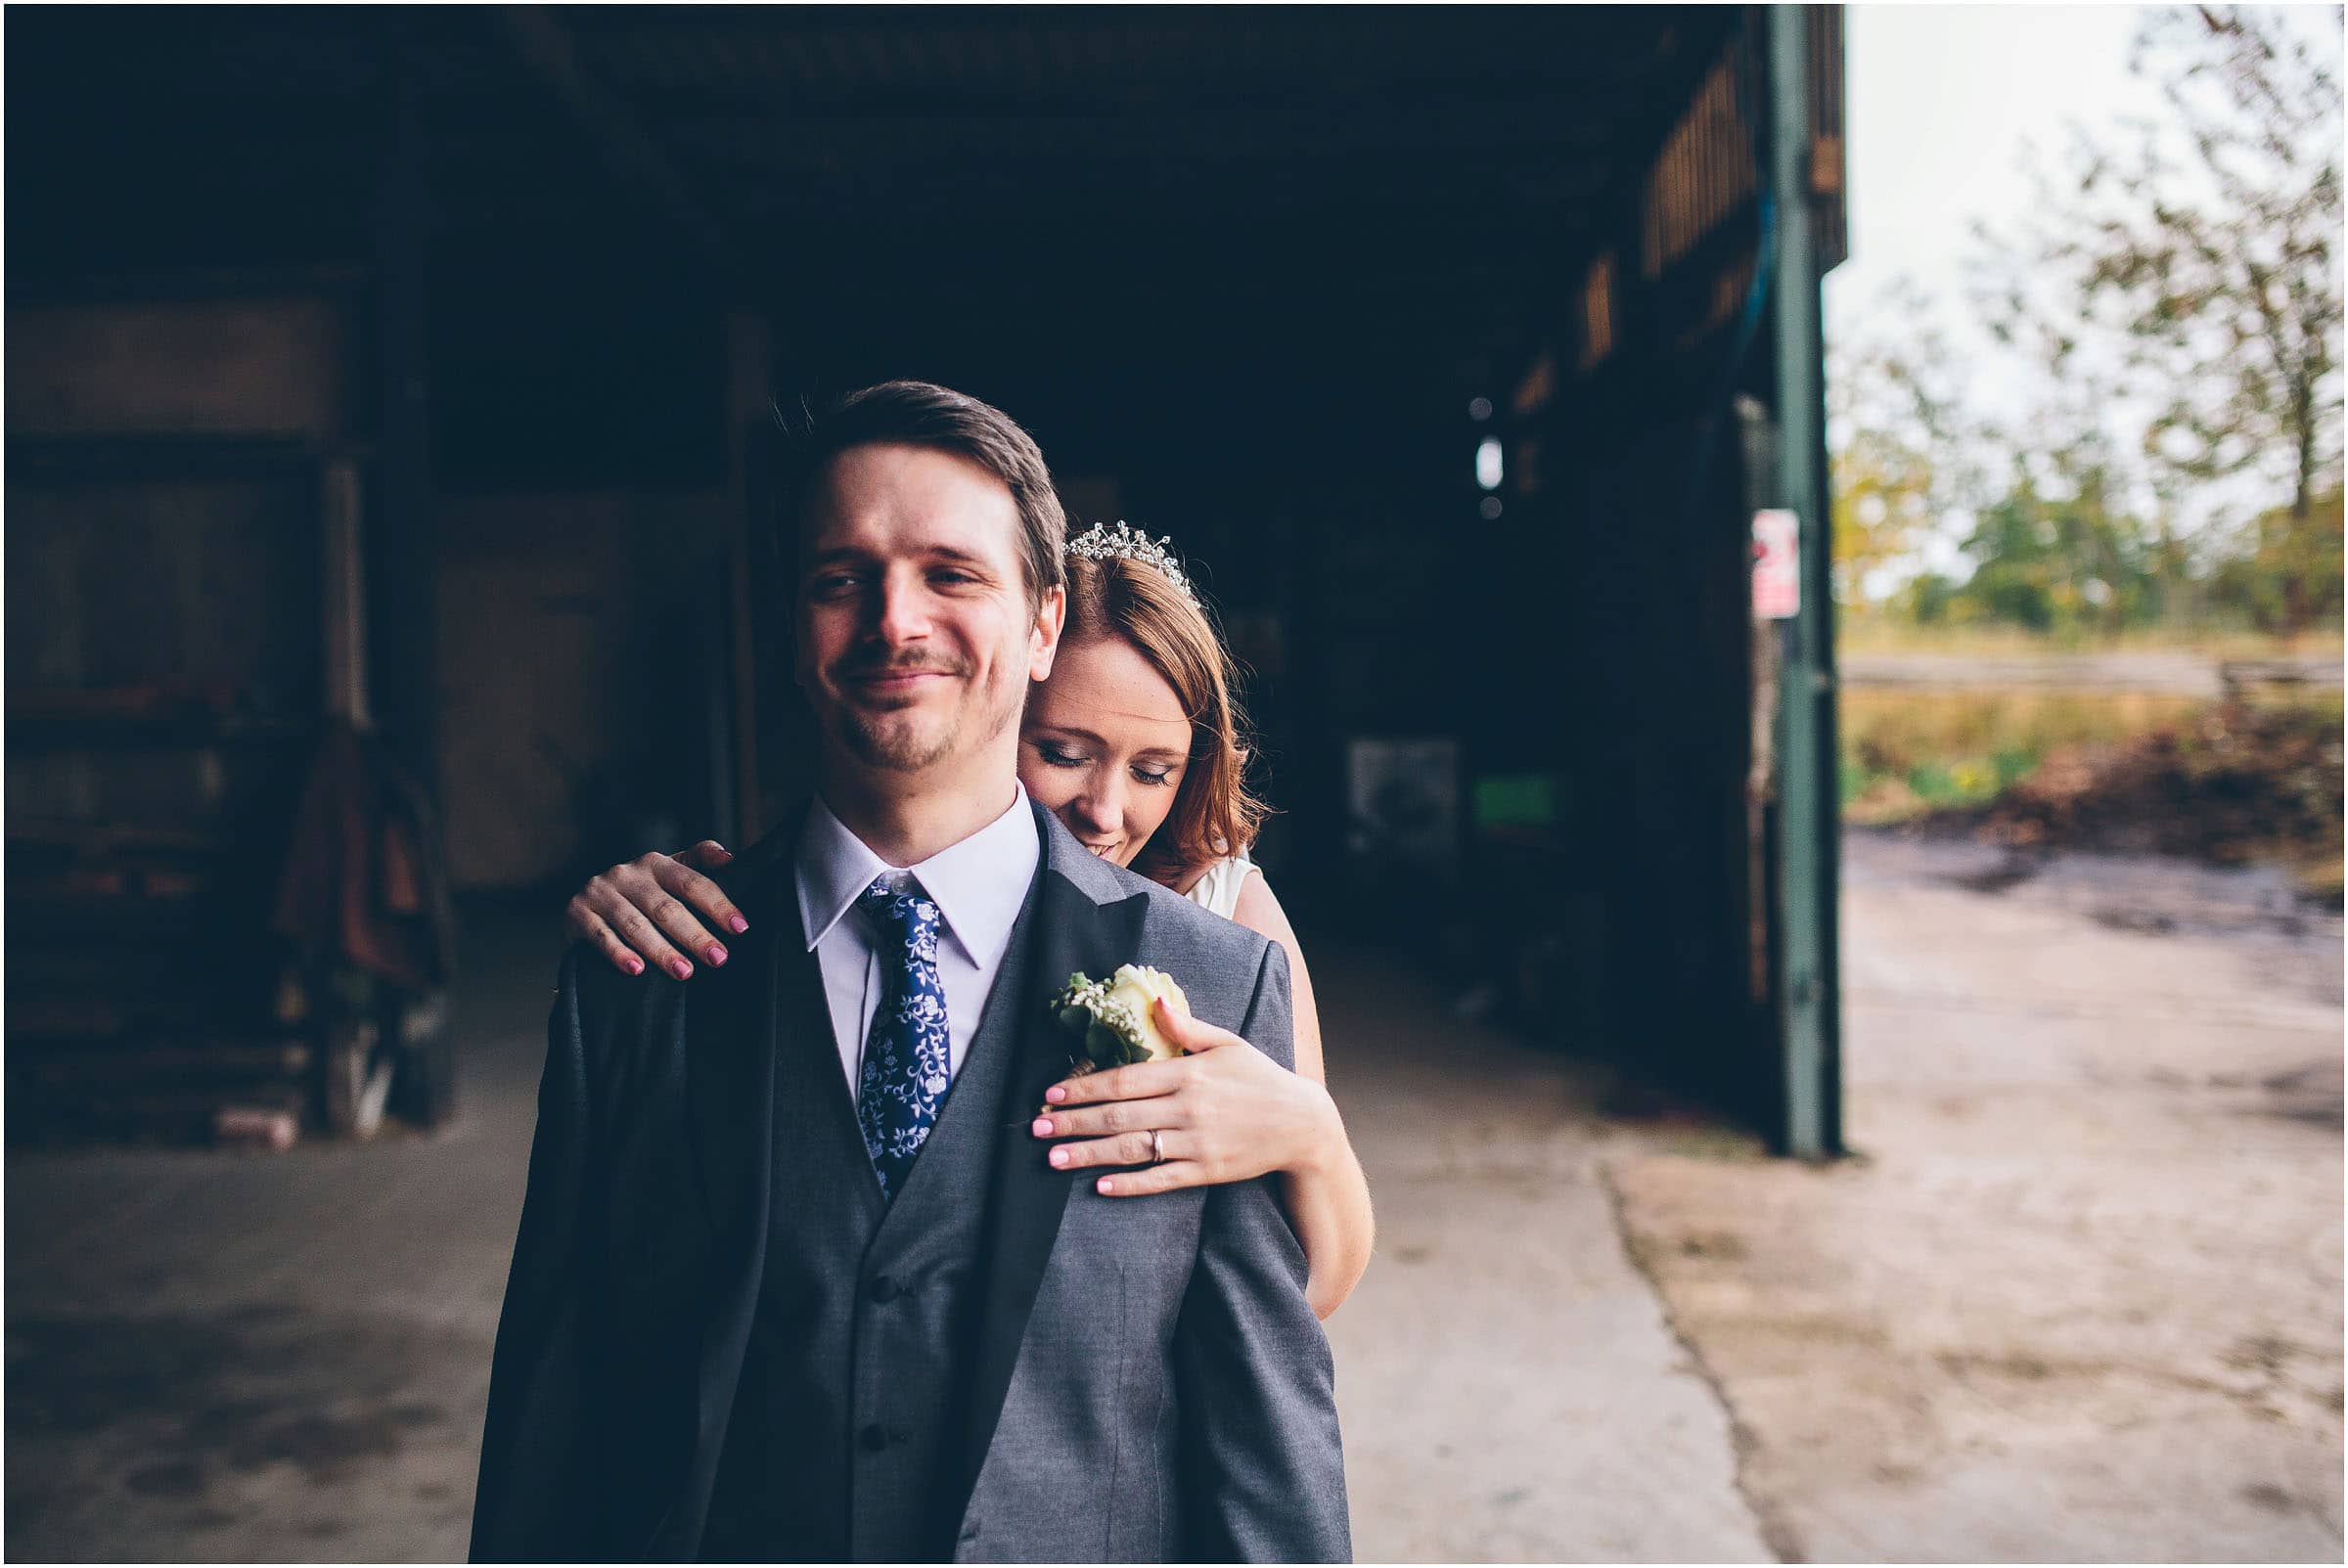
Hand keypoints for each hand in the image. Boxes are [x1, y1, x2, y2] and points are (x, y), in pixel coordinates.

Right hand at [563, 841, 744, 979]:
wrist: (584, 908)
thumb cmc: (639, 895)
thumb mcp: (667, 874)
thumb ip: (699, 862)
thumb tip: (730, 858)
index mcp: (655, 863)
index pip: (692, 883)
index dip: (718, 904)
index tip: (740, 928)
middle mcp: (627, 874)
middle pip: (666, 907)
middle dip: (695, 934)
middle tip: (718, 958)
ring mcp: (600, 892)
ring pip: (635, 924)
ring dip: (661, 950)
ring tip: (685, 972)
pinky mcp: (577, 913)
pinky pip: (600, 936)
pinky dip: (619, 954)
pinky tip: (636, 970)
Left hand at [1029, 999, 1340, 1196]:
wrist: (1303, 1124)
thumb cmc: (1261, 1079)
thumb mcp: (1228, 1043)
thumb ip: (1188, 1027)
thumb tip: (1156, 1002)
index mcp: (1189, 1072)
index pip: (1124, 1079)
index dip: (1083, 1086)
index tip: (1051, 1094)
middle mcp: (1188, 1107)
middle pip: (1118, 1115)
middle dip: (1073, 1122)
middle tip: (1037, 1128)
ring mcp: (1196, 1142)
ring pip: (1132, 1148)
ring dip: (1089, 1155)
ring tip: (1054, 1159)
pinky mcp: (1206, 1171)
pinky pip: (1161, 1179)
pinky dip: (1130, 1184)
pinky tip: (1100, 1187)